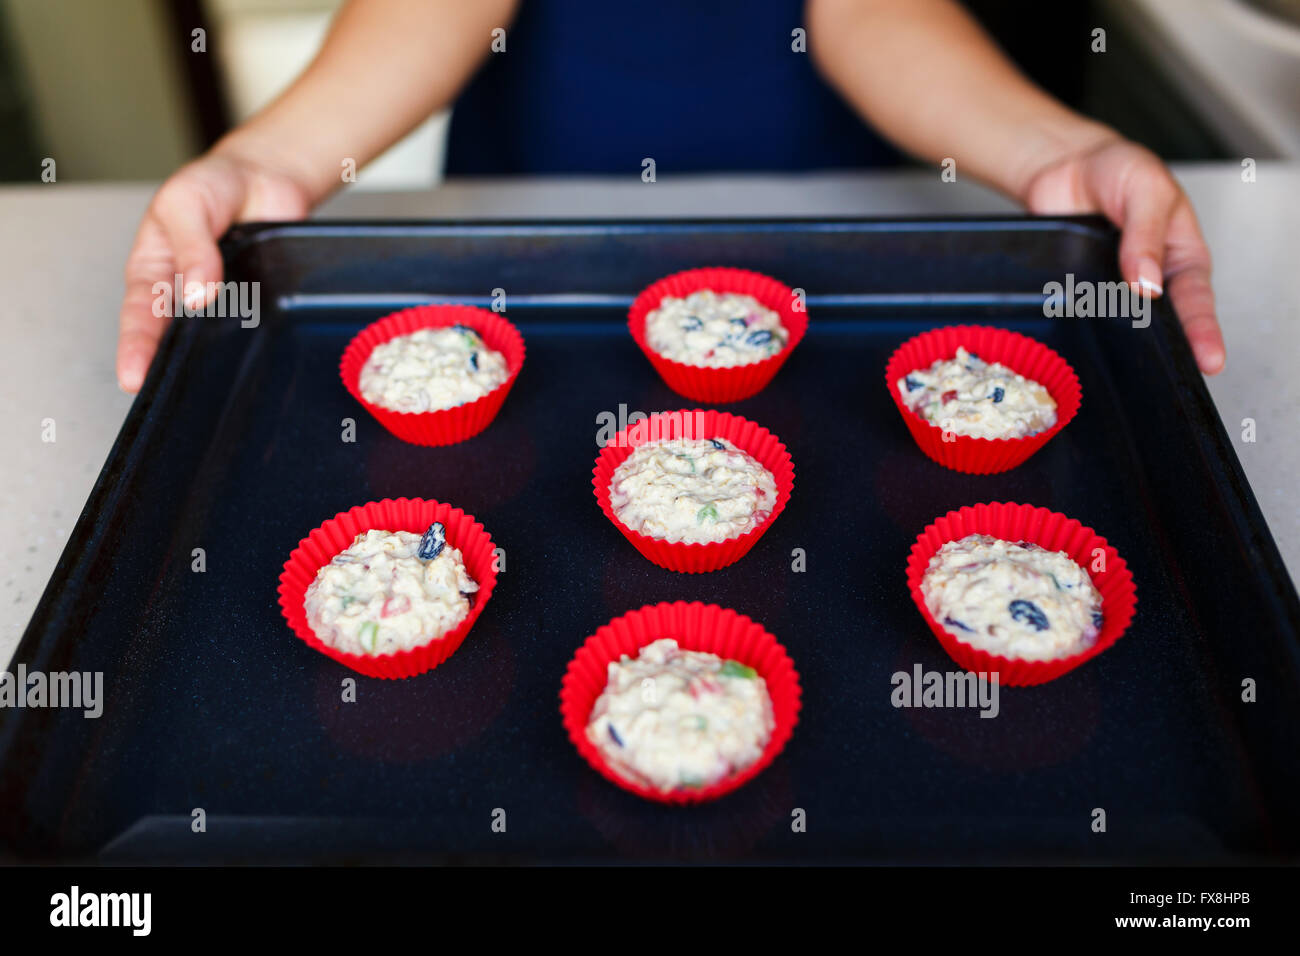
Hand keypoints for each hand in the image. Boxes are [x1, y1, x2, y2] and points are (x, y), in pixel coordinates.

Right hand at [117, 151, 311, 391]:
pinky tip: (252, 356)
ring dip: (210, 358)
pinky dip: (252, 341)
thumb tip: (197, 292)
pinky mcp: (259, 304)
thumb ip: (192, 246)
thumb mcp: (187, 203)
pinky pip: (255, 328)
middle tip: (164, 391)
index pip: (139, 316)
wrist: (265, 178)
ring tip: (204, 385)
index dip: (135, 348)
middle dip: (166, 367)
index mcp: (153, 270)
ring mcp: (224, 303)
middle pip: (172, 339)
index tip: (133, 376)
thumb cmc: (212, 187)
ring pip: (214, 338)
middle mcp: (185, 294)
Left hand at [1022, 137, 1224, 373]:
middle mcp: (1150, 277)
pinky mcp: (1079, 289)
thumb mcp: (1145, 190)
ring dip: (1123, 342)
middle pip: (1162, 322)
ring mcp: (1112, 286)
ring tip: (1128, 369)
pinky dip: (1083, 325)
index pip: (1197, 300)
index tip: (1210, 359)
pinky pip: (1082, 312)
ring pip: (1120, 323)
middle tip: (1171, 375)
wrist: (1065, 166)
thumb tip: (1148, 284)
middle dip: (1169, 350)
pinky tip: (1082, 341)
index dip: (1204, 332)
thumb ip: (1146, 235)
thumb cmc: (1119, 169)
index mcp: (1181, 254)